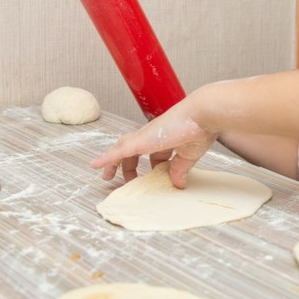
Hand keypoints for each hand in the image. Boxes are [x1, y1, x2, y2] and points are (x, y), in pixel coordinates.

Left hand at [91, 96, 217, 188]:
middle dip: (127, 165)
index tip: (149, 177)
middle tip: (124, 178)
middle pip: (134, 152)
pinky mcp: (138, 141)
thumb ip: (180, 169)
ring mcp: (144, 138)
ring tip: (106, 176)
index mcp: (166, 140)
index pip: (154, 154)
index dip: (150, 166)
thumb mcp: (188, 156)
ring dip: (112, 163)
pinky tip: (97, 166)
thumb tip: (178, 183)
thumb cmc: (199, 129)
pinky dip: (106, 159)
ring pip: (121, 150)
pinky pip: (117, 152)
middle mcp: (152, 137)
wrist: (201, 115)